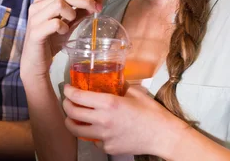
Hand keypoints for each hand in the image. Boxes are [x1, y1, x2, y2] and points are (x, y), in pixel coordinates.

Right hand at [21, 0, 103, 80]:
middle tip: (97, 8)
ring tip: (71, 24)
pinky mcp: (35, 32)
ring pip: (59, 4)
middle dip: (85, 0)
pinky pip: (55, 23)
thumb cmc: (51, 41)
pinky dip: (64, 27)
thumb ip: (78, 13)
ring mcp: (34, 18)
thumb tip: (96, 3)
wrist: (36, 63)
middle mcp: (36, 6)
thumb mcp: (68, 24)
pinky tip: (64, 32)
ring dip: (72, 13)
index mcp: (43, 0)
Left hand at [62, 84, 186, 155]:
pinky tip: (97, 129)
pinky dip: (91, 134)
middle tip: (67, 101)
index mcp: (109, 103)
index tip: (67, 88)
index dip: (68, 91)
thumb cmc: (152, 113)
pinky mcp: (108, 148)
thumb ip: (120, 87)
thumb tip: (112, 82)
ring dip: (71, 122)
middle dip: (66, 105)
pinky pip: (93, 140)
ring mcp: (104, 136)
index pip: (78, 96)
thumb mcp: (135, 93)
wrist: (163, 136)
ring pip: (76, 130)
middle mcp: (103, 120)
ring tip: (72, 117)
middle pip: (72, 113)